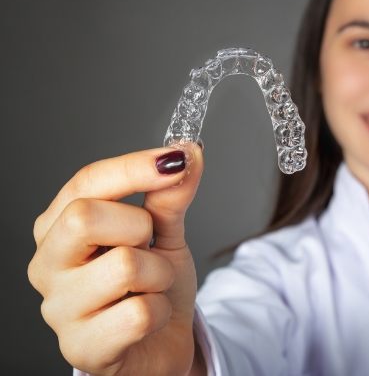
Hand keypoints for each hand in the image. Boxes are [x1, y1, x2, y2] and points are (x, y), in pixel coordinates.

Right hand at [28, 143, 204, 374]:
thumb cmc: (153, 286)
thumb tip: (188, 151)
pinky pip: (138, 314)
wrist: (162, 343)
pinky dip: (159, 311)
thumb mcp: (165, 233)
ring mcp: (59, 310)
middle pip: (84, 217)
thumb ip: (170, 195)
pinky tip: (147, 318)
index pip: (85, 182)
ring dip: (158, 274)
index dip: (133, 167)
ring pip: (124, 266)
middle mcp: (48, 265)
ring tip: (152, 287)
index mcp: (59, 228)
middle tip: (150, 245)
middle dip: (139, 226)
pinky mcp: (81, 349)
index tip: (177, 159)